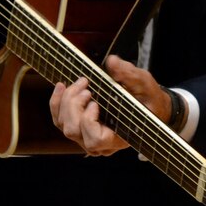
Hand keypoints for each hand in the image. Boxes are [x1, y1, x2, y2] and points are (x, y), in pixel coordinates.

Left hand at [49, 54, 173, 155]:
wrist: (147, 104)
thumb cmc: (148, 99)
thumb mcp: (145, 85)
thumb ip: (131, 75)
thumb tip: (112, 62)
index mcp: (118, 138)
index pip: (95, 141)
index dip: (88, 122)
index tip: (95, 102)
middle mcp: (100, 143)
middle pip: (73, 131)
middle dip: (73, 105)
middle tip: (85, 84)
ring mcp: (87, 136)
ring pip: (63, 125)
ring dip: (66, 101)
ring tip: (80, 83)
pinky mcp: (79, 127)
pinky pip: (59, 120)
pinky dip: (57, 102)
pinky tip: (62, 86)